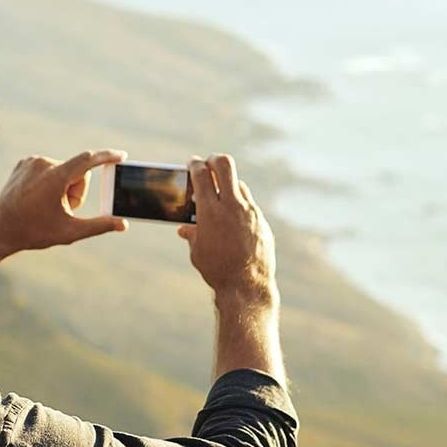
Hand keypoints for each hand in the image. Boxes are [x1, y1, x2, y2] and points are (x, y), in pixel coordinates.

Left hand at [0, 149, 129, 256]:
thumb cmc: (35, 232)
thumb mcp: (70, 232)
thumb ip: (99, 226)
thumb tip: (122, 224)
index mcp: (55, 177)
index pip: (88, 160)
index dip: (107, 157)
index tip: (121, 156)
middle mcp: (43, 163)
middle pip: (77, 172)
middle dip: (76, 191)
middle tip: (62, 210)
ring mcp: (31, 161)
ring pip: (64, 170)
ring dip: (63, 187)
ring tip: (47, 205)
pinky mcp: (24, 163)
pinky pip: (49, 168)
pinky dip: (50, 181)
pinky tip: (38, 197)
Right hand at [178, 154, 277, 305]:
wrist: (246, 286)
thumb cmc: (216, 270)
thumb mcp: (197, 251)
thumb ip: (191, 234)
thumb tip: (184, 229)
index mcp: (210, 212)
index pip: (201, 174)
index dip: (195, 164)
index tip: (192, 163)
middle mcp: (232, 206)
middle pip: (225, 165)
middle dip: (214, 159)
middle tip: (208, 164)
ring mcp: (250, 212)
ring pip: (239, 184)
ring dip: (228, 185)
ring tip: (220, 196)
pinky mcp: (262, 221)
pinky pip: (249, 204)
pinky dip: (240, 205)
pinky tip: (234, 218)